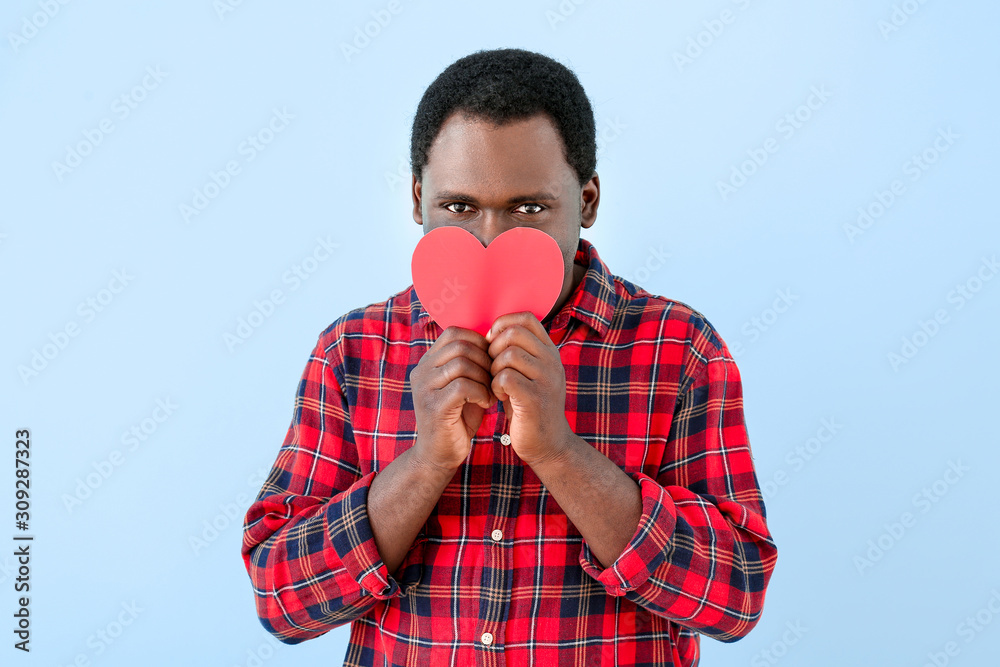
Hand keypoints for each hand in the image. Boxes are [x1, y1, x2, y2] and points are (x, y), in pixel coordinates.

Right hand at [409, 326, 496, 470]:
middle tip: (495, 378)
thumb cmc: (457, 419)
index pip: (454, 332)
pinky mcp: (434, 406)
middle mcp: (422, 372)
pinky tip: (486, 403)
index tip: (491, 360)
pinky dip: (481, 392)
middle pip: (460, 345)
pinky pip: (463, 386)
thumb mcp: (463, 386)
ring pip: (462, 364)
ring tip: (491, 391)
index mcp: (428, 363)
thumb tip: (494, 340)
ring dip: (484, 376)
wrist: (439, 455)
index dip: (479, 341)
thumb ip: (471, 364)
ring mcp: (424, 388)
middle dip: (485, 359)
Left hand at [487, 311, 571, 467]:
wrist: (549, 444)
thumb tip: (491, 332)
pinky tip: (500, 395)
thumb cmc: (530, 406)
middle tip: (492, 368)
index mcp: (550, 351)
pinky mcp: (535, 398)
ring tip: (497, 384)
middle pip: (514, 333)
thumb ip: (518, 352)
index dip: (503, 324)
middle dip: (494, 348)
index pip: (526, 318)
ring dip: (494, 368)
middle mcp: (552, 362)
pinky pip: (506, 377)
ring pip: (508, 354)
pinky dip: (495, 385)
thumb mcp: (529, 374)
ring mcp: (546, 380)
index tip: (493, 344)